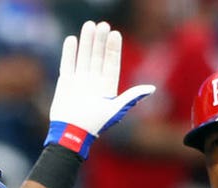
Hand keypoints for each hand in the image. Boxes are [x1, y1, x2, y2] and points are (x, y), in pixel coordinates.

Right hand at [45, 20, 154, 157]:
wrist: (71, 132)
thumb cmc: (95, 123)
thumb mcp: (116, 110)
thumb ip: (132, 97)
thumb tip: (152, 89)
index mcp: (107, 87)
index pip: (112, 63)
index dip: (113, 49)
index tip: (115, 34)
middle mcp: (94, 82)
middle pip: (98, 57)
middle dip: (100, 41)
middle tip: (102, 25)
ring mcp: (80, 81)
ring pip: (84, 57)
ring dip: (86, 42)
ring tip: (88, 26)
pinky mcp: (66, 83)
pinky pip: (68, 64)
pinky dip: (69, 52)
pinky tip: (72, 39)